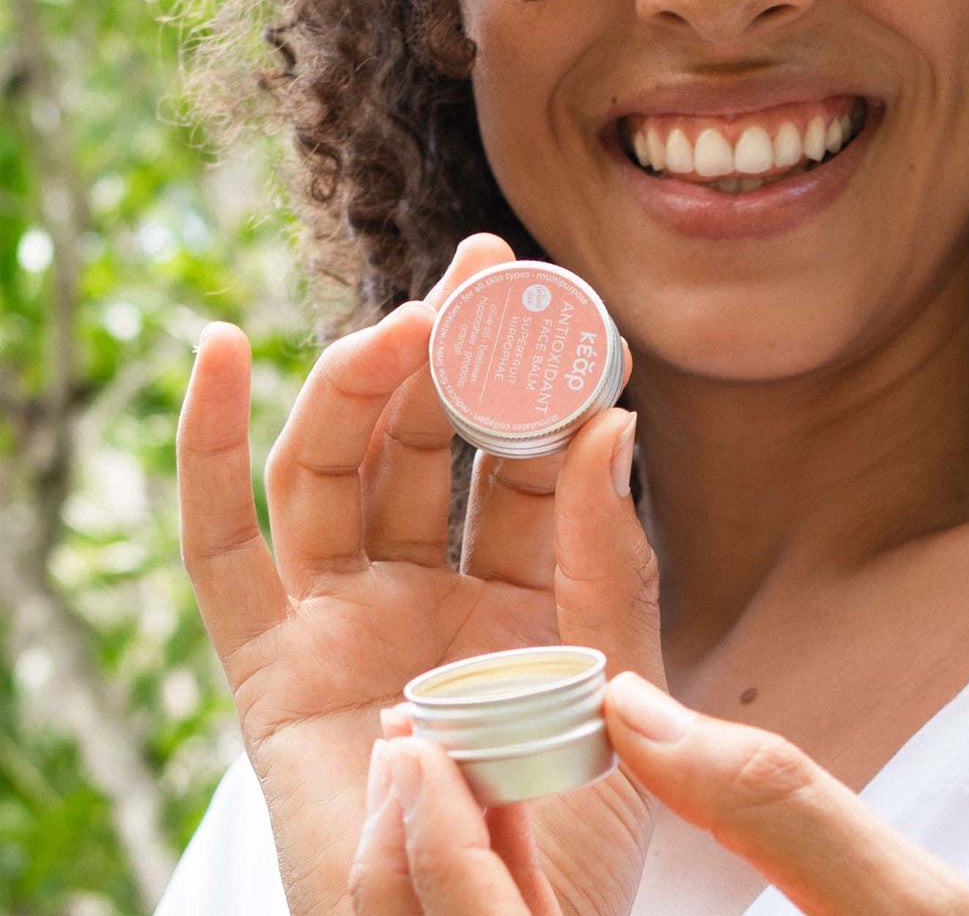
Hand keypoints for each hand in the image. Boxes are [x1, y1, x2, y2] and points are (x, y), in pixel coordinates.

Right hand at [177, 235, 662, 915]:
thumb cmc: (571, 842)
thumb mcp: (618, 687)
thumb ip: (610, 562)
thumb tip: (615, 424)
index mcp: (515, 591)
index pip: (519, 458)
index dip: (542, 384)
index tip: (571, 312)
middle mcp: (421, 589)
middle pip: (420, 440)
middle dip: (452, 349)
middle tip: (488, 271)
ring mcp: (340, 619)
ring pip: (332, 468)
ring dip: (360, 381)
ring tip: (409, 322)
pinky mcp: (267, 667)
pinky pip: (221, 549)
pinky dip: (205, 452)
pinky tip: (219, 351)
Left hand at [350, 674, 968, 914]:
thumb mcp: (902, 910)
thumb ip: (775, 804)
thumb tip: (637, 708)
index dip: (437, 851)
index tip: (419, 746)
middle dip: (412, 847)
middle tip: (410, 736)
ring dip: (442, 860)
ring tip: (440, 755)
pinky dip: (495, 882)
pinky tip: (512, 801)